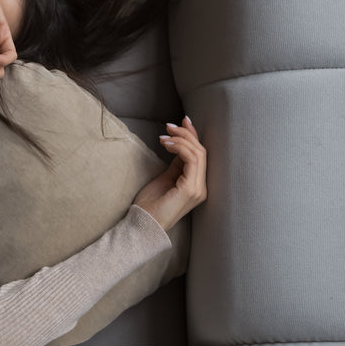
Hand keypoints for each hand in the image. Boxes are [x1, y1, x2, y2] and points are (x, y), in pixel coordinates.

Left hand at [133, 116, 207, 230]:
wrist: (143, 224)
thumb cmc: (150, 204)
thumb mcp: (166, 177)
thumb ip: (176, 164)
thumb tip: (179, 145)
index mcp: (197, 186)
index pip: (200, 156)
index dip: (193, 136)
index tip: (183, 121)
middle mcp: (201, 188)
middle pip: (201, 152)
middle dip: (186, 134)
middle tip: (169, 126)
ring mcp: (198, 189)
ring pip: (198, 154)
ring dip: (181, 140)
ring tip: (164, 137)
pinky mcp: (190, 189)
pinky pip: (191, 160)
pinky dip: (179, 148)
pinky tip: (166, 145)